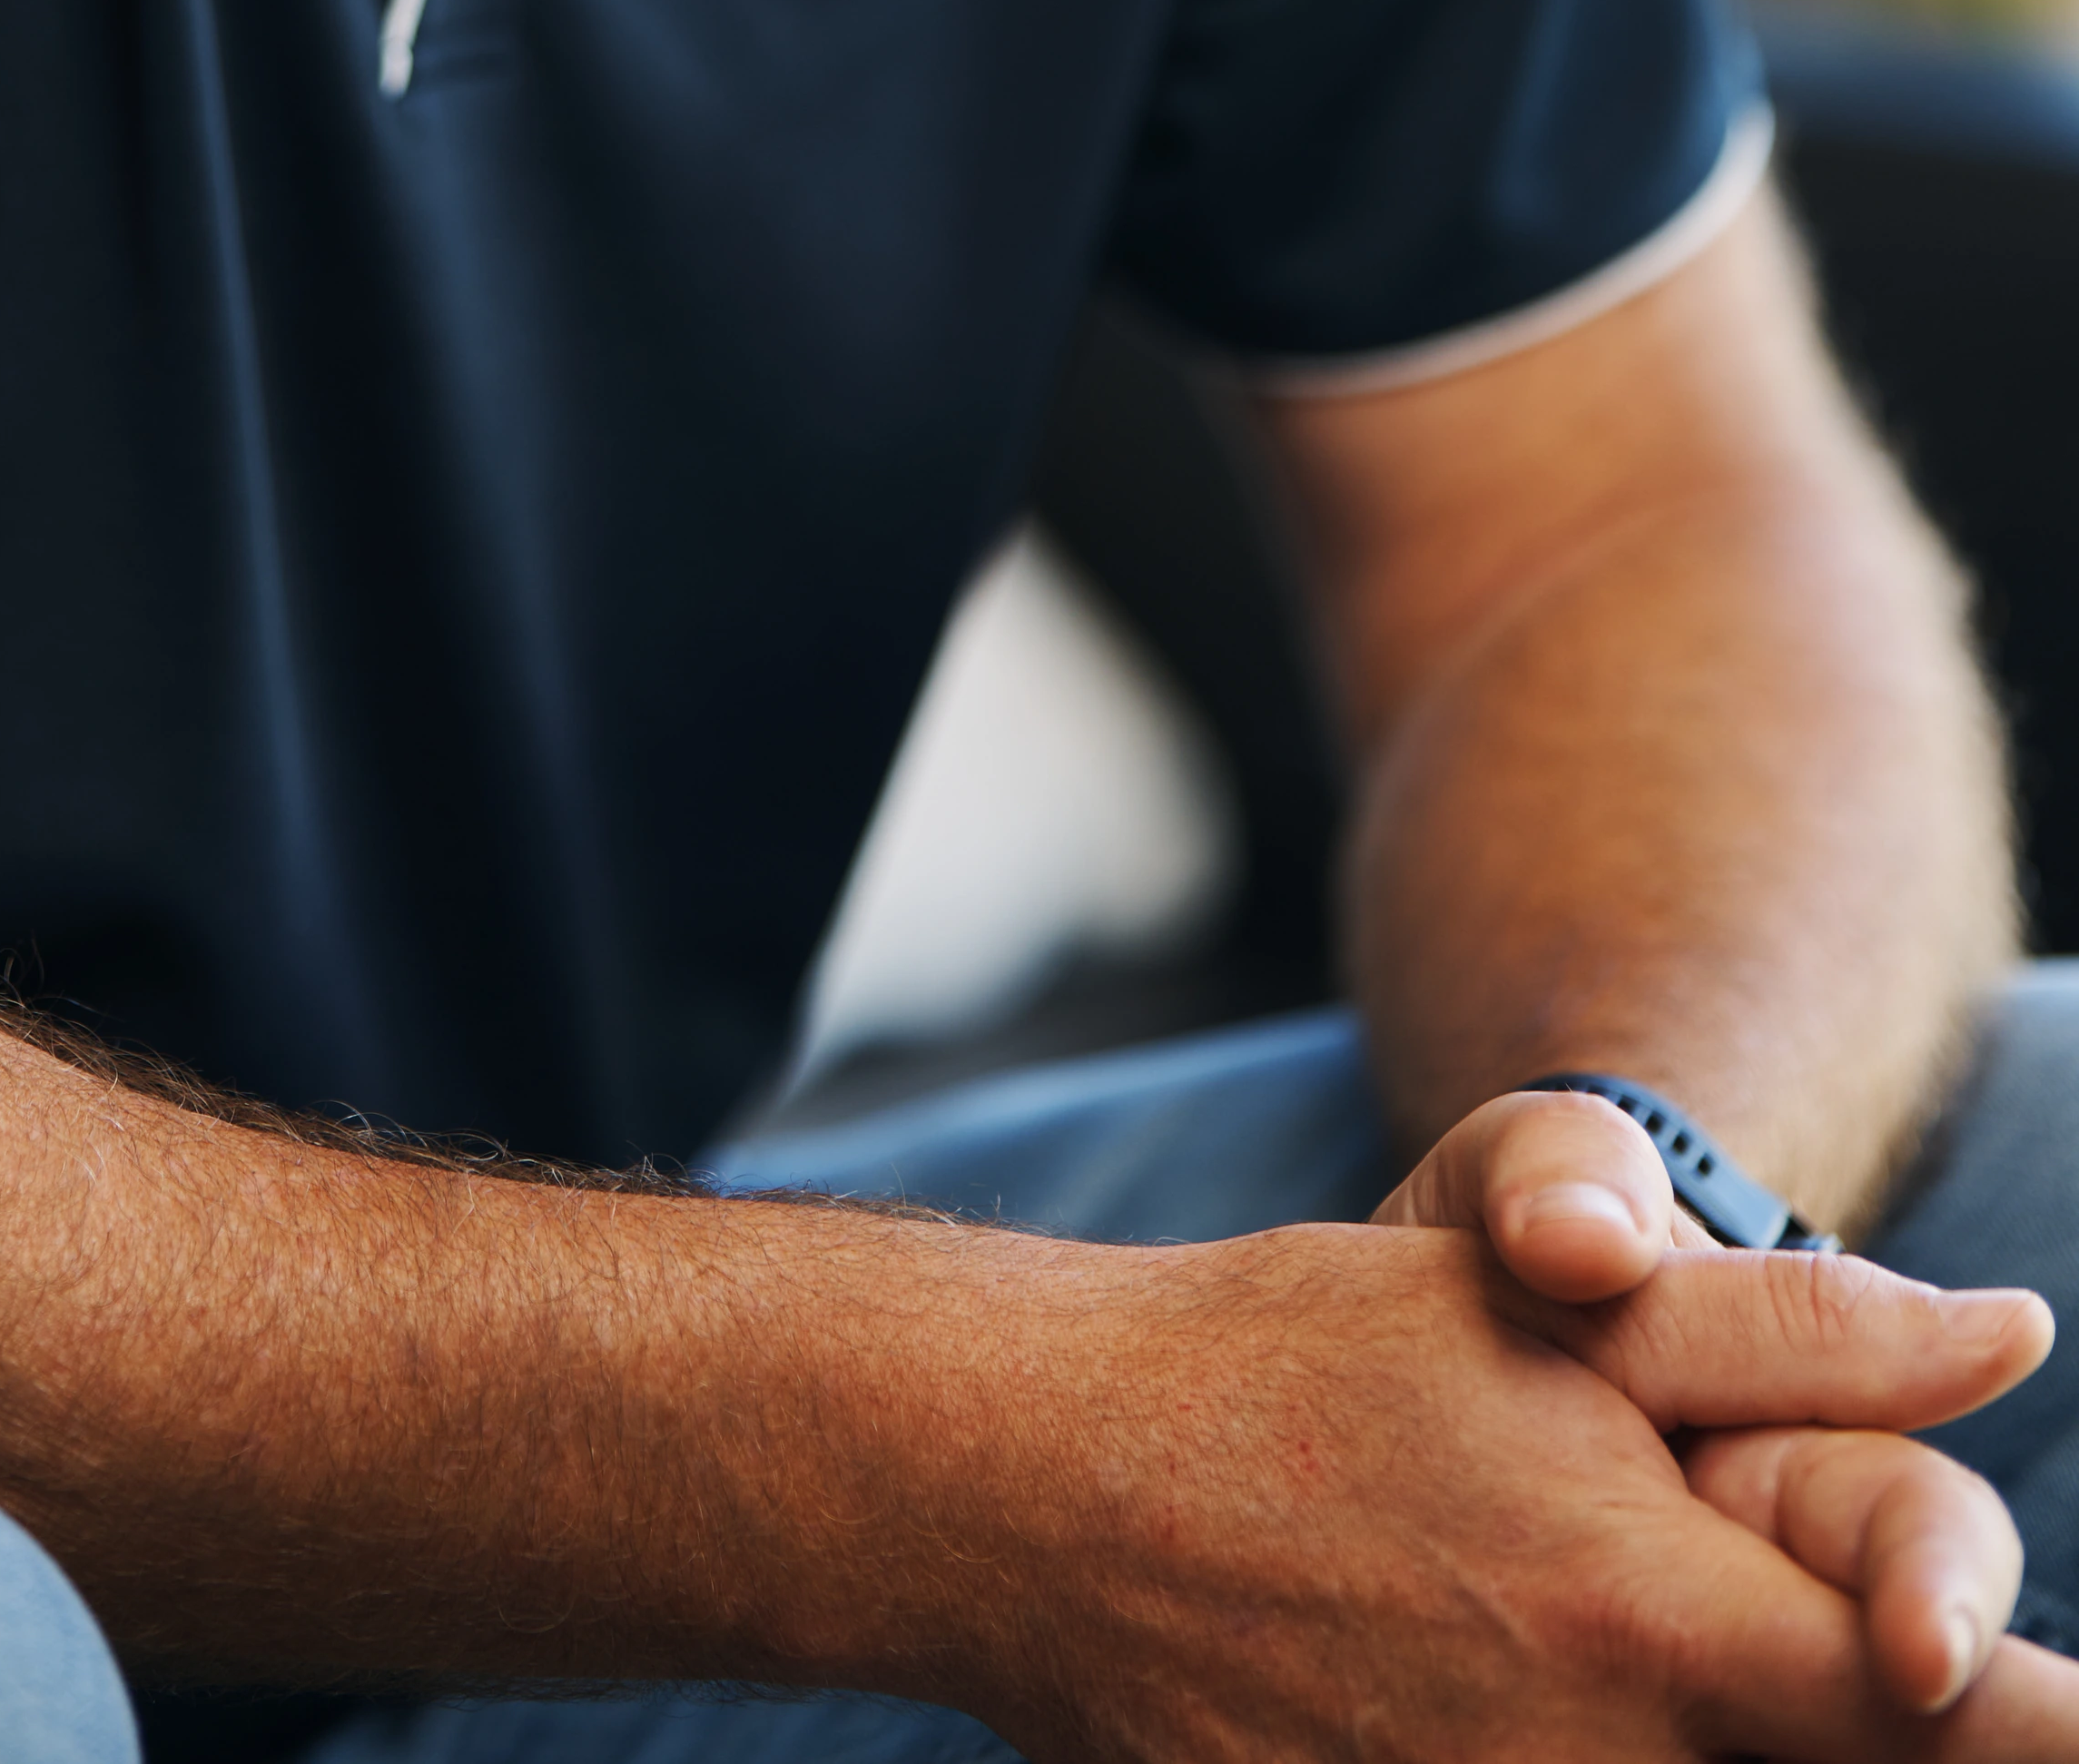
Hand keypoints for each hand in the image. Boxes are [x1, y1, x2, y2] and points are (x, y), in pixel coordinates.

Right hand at [917, 1206, 2078, 1761]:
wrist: (1049, 1490)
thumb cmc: (1310, 1368)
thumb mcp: (1551, 1307)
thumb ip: (1800, 1340)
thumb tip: (2015, 1338)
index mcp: (1664, 1624)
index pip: (1961, 1723)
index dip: (2054, 1724)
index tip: (2069, 1700)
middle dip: (1871, 1719)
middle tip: (1819, 1641)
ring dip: (1714, 1750)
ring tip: (1567, 1638)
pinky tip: (1499, 1705)